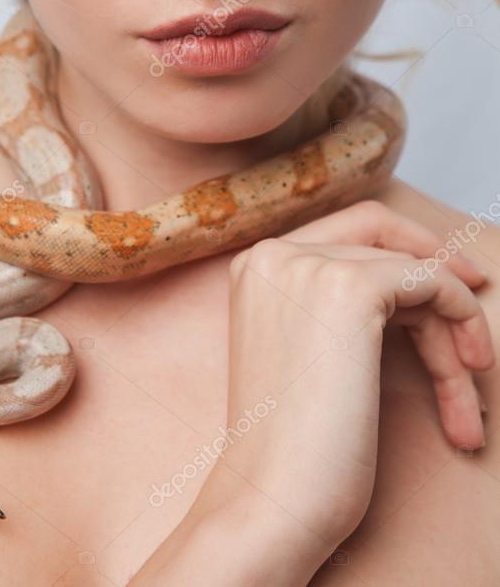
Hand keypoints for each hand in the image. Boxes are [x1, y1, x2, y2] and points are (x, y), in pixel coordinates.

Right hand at [207, 200, 493, 555]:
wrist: (272, 500)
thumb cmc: (292, 448)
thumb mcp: (306, 354)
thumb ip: (334, 306)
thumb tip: (416, 281)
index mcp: (255, 267)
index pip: (348, 230)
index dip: (407, 247)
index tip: (454, 281)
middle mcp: (275, 254)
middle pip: (384, 247)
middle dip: (438, 289)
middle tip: (475, 340)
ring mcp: (309, 266)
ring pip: (413, 270)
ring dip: (452, 332)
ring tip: (465, 403)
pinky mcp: (350, 288)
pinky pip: (432, 282)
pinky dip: (462, 319)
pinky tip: (467, 374)